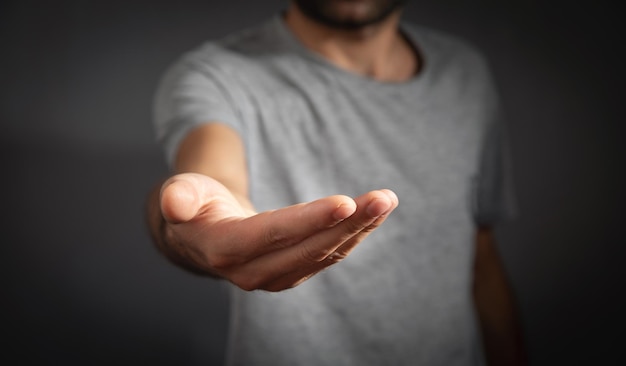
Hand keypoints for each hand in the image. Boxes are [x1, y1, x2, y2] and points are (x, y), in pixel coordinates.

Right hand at [159, 173, 398, 290]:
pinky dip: (353, 234)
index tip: (346, 202)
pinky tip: (373, 214)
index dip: (309, 220)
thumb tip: (174, 201)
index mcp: (226, 249)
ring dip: (359, 229)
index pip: (273, 235)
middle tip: (383, 198)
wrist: (204, 234)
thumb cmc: (194, 206)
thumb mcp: (182, 195)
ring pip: (325, 253)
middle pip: (308, 247)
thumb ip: (180, 197)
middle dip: (348, 223)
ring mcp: (277, 276)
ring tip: (385, 201)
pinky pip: (328, 254)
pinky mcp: (294, 271)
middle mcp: (254, 272)